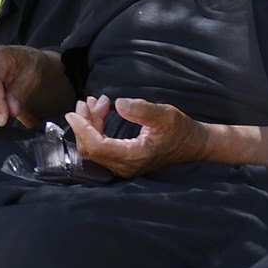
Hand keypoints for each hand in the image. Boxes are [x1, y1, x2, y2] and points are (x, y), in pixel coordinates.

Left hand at [66, 95, 208, 177]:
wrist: (193, 144)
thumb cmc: (181, 129)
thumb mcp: (164, 115)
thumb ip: (141, 109)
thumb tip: (118, 104)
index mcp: (133, 156)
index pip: (97, 146)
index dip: (82, 129)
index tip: (74, 112)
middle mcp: (124, 166)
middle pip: (91, 148)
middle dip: (85, 123)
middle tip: (88, 101)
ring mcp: (123, 166)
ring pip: (94, 148)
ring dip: (90, 125)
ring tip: (95, 103)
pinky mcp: (123, 162)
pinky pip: (101, 148)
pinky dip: (96, 130)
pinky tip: (100, 114)